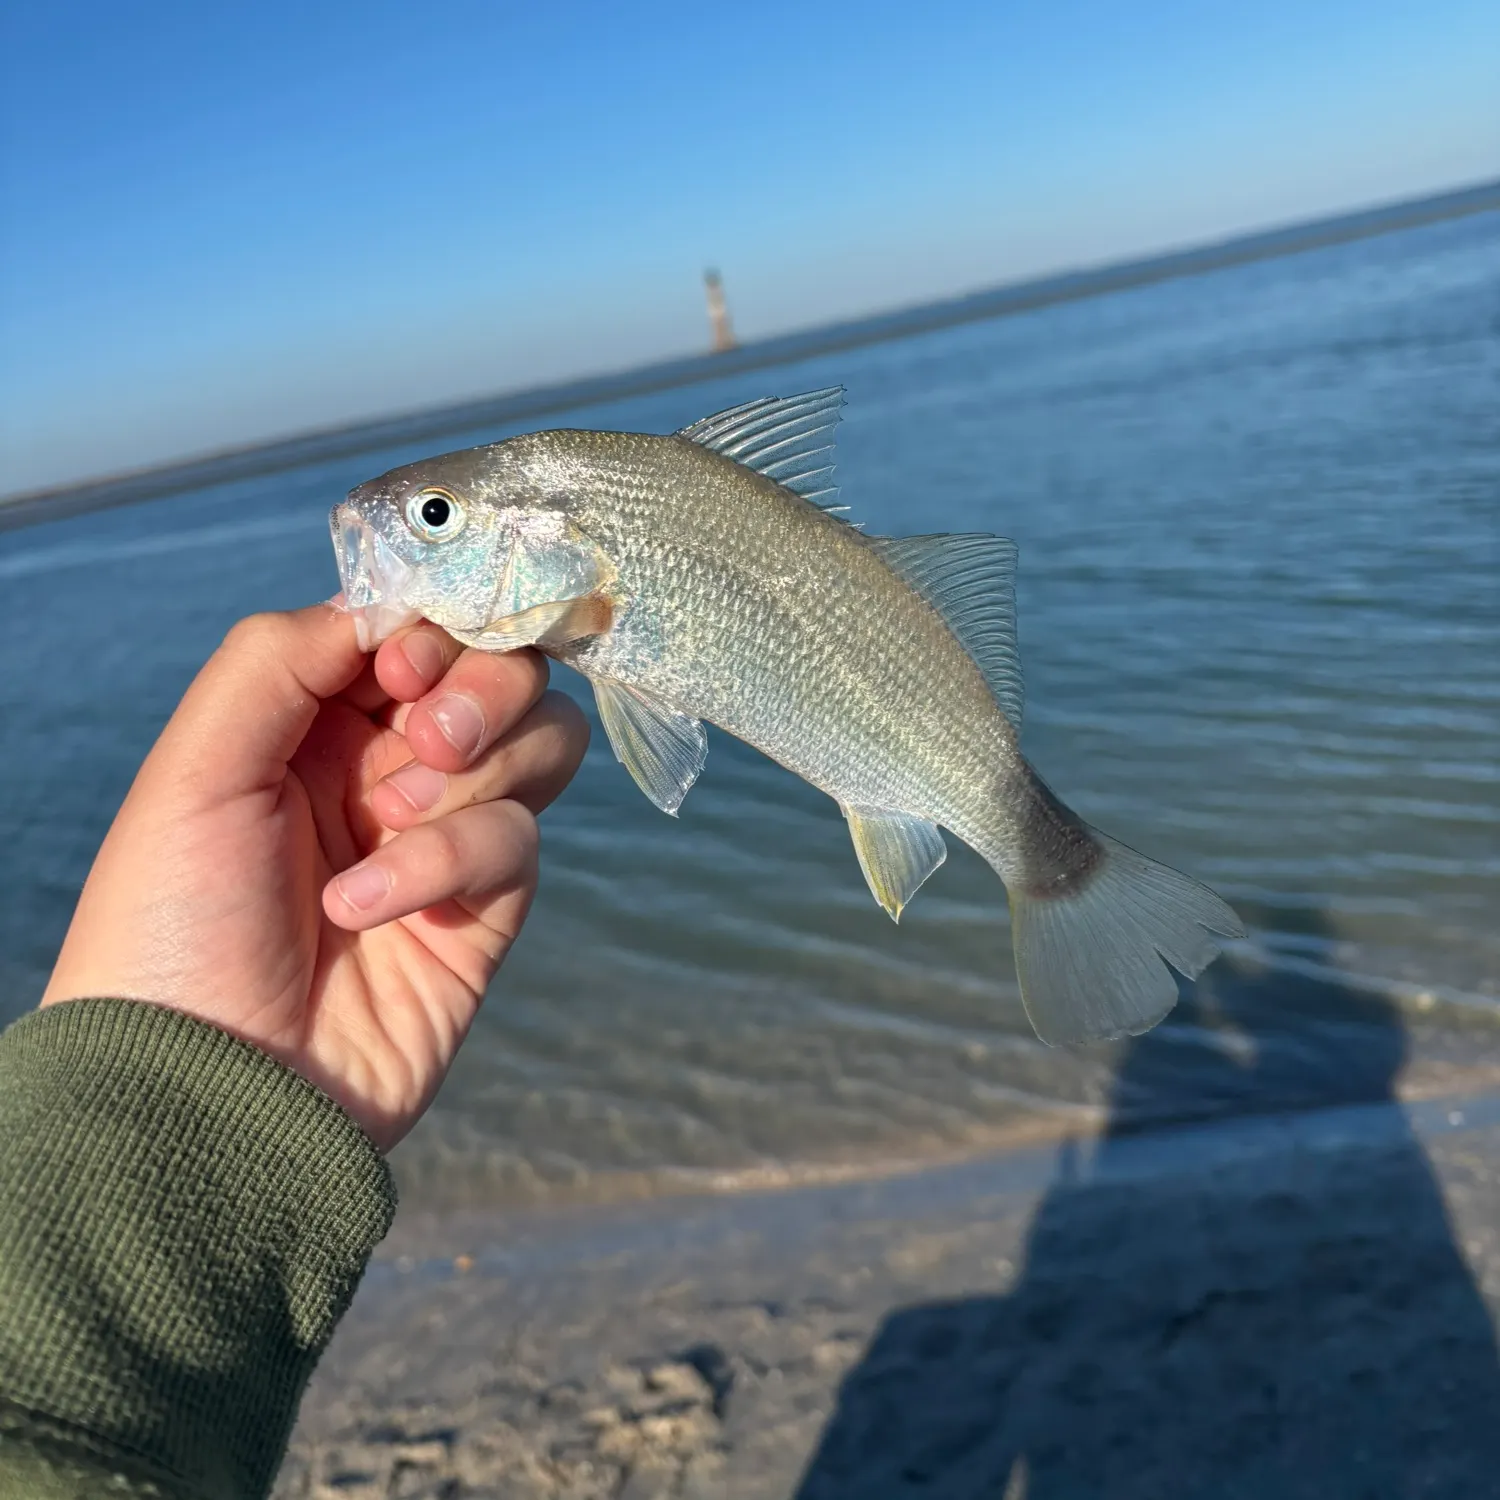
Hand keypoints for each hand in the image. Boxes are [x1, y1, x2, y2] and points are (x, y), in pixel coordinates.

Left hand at [41, 602, 588, 1150]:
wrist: (207, 1089)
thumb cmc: (173, 925)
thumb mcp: (196, 768)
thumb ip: (281, 656)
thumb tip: (389, 612)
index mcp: (315, 719)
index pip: (420, 628)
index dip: (434, 626)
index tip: (401, 666)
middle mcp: (389, 766)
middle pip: (502, 673)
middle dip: (481, 689)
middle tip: (424, 739)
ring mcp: (444, 835)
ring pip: (539, 744)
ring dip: (481, 766)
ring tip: (393, 817)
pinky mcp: (485, 910)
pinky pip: (516, 842)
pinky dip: (448, 862)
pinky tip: (365, 910)